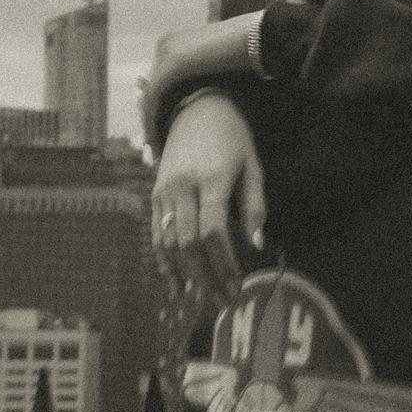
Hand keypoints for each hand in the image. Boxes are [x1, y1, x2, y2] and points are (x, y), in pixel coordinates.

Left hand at [142, 15, 263, 150]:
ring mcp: (166, 53)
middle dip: (152, 118)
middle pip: (153, 88)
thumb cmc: (254, 52)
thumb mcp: (228, 66)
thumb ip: (215, 78)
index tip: (165, 130)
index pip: (162, 79)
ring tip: (155, 150)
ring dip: (150, 125)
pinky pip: (154, 101)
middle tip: (152, 145)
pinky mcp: (170, 66)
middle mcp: (166, 44)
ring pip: (150, 97)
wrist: (260, 38)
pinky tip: (157, 143)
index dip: (161, 107)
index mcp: (178, 41)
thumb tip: (221, 94)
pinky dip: (153, 123)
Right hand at [152, 92, 265, 307]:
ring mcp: (163, 191)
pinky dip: (163, 261)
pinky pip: (155, 234)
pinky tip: (175, 284)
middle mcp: (182, 187)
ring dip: (185, 275)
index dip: (223, 262)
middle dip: (206, 276)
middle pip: (188, 242)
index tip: (236, 285)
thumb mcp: (253, 166)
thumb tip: (257, 246)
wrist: (196, 109)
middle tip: (223, 302)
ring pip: (167, 242)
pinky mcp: (154, 195)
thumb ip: (254, 206)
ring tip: (202, 300)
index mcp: (211, 179)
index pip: (213, 230)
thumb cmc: (233, 140)